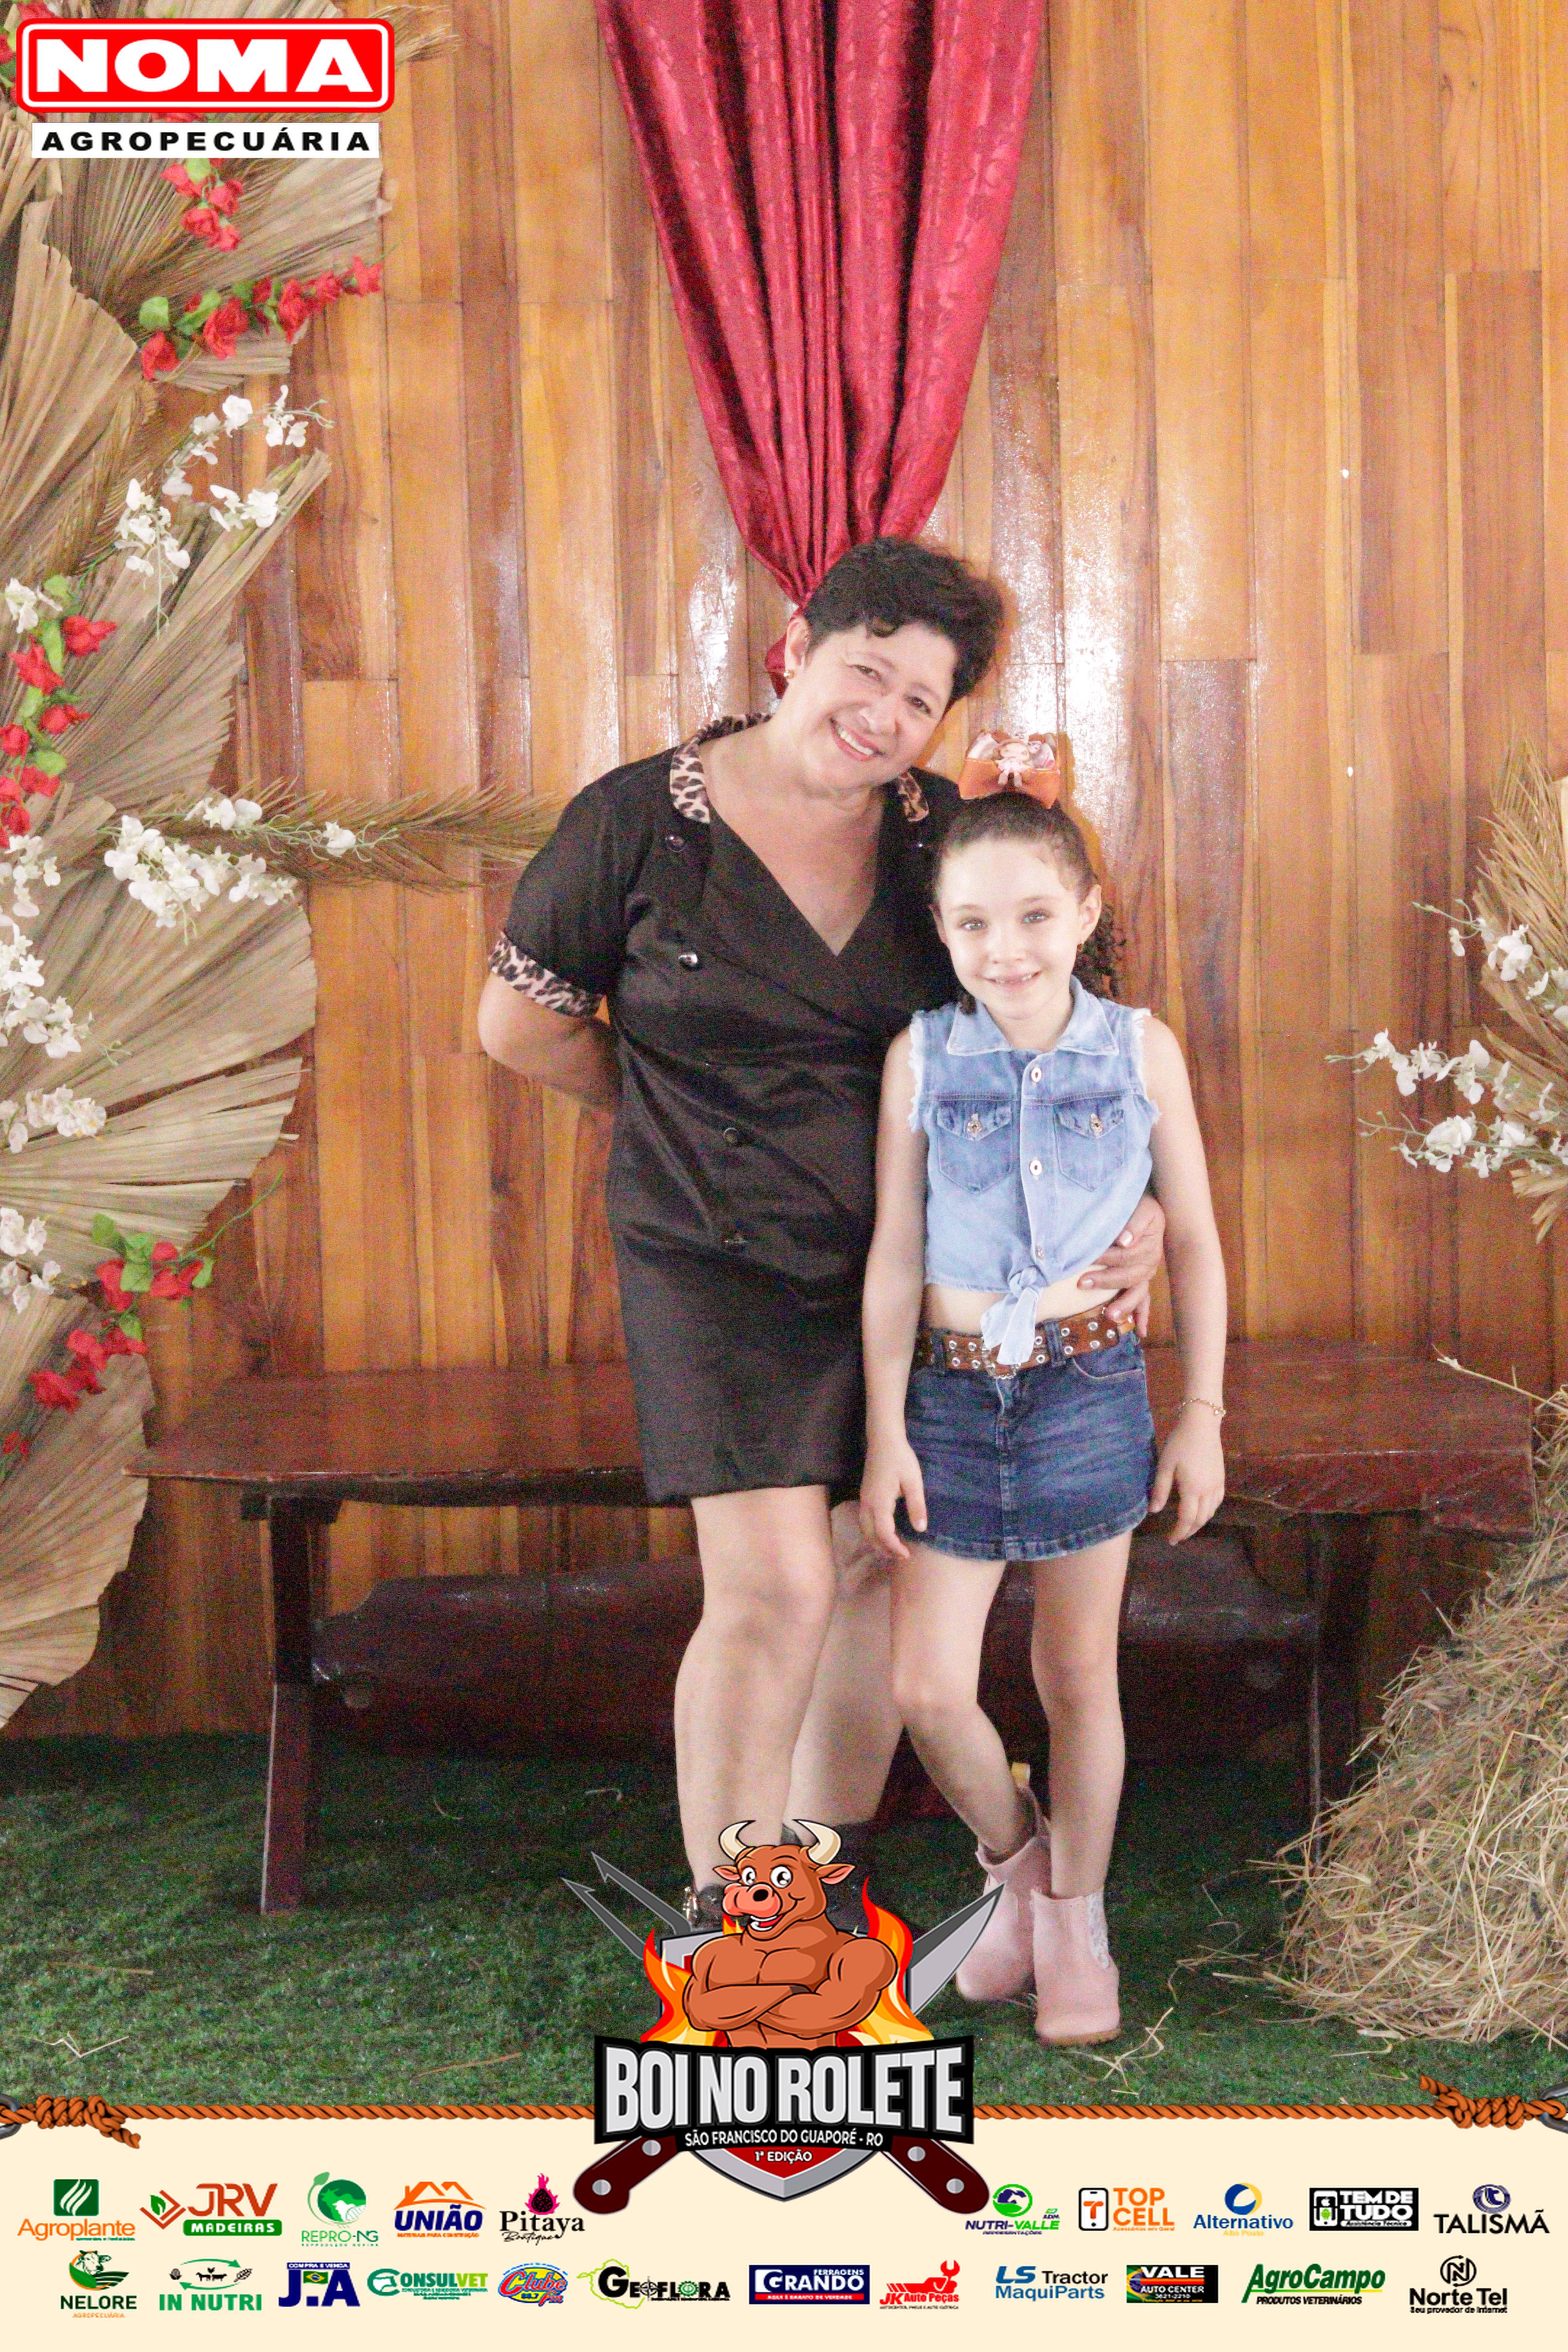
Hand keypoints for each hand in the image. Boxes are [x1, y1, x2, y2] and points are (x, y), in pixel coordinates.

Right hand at [860, 1435, 926, 1559]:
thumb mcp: (914, 1481)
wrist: (884, 1440)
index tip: (907, 1555)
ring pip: (864, 1528)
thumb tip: (920, 1529)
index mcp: (879, 1503)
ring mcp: (864, 1499)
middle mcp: (867, 1504)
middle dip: (884, 1549)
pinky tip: (883, 1533)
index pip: (884, 1533)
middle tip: (901, 1557)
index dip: (894, 1547)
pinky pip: (864, 1520)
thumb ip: (917, 1506)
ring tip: (891, 1549)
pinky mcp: (865, 1495)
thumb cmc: (901, 1459)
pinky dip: (872, 1532)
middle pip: (870, 1535)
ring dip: (876, 1542)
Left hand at [1079, 1193, 1164, 1334]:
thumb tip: (1123, 1241)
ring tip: (1110, 1315)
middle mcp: (1149, 1262)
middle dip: (1105, 1281)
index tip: (1087, 1258)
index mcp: (1147, 1245)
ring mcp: (1146, 1273)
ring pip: (1137, 1292)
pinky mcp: (1142, 1279)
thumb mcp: (1143, 1208)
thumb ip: (1134, 1223)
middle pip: (1128, 1275)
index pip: (1125, 1255)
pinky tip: (1140, 1331)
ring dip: (1124, 1305)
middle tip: (1082, 1283)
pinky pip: (1145, 1300)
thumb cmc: (1140, 1205)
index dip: (1106, 1257)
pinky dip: (1142, 1315)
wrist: (1146, 1205)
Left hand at [1148, 1407, 1224, 1541]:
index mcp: (1193, 1489)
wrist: (1201, 1425)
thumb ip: (1160, 1489)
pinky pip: (1218, 1502)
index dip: (1179, 1532)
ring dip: (1199, 1523)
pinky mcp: (1221, 1478)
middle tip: (1177, 1537)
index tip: (1170, 1540)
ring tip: (1187, 1526)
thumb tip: (1154, 1511)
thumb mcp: (1165, 1465)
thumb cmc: (1179, 1443)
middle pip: (1200, 1519)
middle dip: (1189, 1531)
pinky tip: (1202, 1511)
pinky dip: (1209, 1511)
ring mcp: (1218, 1485)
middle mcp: (1208, 1491)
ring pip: (1211, 1512)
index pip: (1186, 1519)